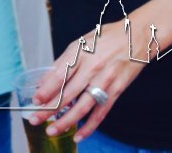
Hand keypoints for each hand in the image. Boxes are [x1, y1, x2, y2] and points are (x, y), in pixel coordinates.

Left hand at [29, 30, 145, 142]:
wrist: (137, 36)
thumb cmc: (106, 37)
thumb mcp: (81, 42)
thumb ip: (64, 61)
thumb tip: (45, 80)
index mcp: (80, 52)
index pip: (59, 74)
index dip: (46, 90)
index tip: (35, 100)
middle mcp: (92, 67)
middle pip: (67, 93)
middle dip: (49, 109)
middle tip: (34, 120)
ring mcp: (105, 81)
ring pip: (83, 107)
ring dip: (66, 121)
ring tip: (52, 131)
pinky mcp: (117, 91)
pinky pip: (101, 112)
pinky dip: (89, 127)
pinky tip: (78, 135)